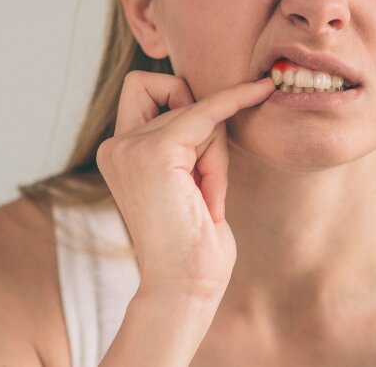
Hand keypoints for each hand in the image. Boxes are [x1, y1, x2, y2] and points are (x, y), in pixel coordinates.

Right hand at [96, 71, 274, 299]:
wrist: (185, 287)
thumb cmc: (193, 242)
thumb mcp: (184, 179)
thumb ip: (183, 141)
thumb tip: (210, 99)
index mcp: (118, 152)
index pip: (144, 88)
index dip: (178, 92)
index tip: (219, 99)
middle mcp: (116, 146)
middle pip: (177, 97)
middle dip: (206, 134)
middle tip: (206, 185)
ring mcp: (130, 148)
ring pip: (198, 111)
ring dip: (216, 155)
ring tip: (207, 200)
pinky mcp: (155, 152)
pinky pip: (208, 112)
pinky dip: (236, 101)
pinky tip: (260, 90)